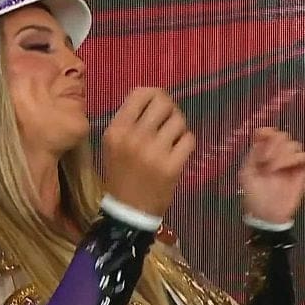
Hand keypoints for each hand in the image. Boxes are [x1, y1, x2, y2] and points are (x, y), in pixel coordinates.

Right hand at [102, 88, 194, 215]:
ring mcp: (154, 152)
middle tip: (169, 122)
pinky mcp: (172, 166)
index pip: (141, 94)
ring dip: (180, 128)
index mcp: (117, 130)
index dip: (155, 95)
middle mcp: (134, 137)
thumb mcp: (114, 144)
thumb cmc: (122, 174)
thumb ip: (129, 120)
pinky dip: (187, 143)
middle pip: (163, 103)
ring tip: (173, 140)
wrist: (128, 211)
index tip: (159, 104)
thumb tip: (154, 95)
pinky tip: (178, 151)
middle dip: (171, 110)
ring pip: (179, 120)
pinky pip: (189, 139)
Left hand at [239, 127, 304, 224]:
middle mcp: (278, 155)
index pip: (268, 133)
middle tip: (265, 161)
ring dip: (282, 154)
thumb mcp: (246, 173)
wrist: (267, 214)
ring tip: (273, 169)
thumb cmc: (254, 195)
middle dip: (273, 145)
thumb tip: (262, 138)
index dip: (266, 131)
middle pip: (282, 135)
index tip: (261, 136)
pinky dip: (294, 158)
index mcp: (263, 153)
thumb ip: (253, 153)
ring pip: (294, 144)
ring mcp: (291, 163)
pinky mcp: (302, 171)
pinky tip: (285, 169)